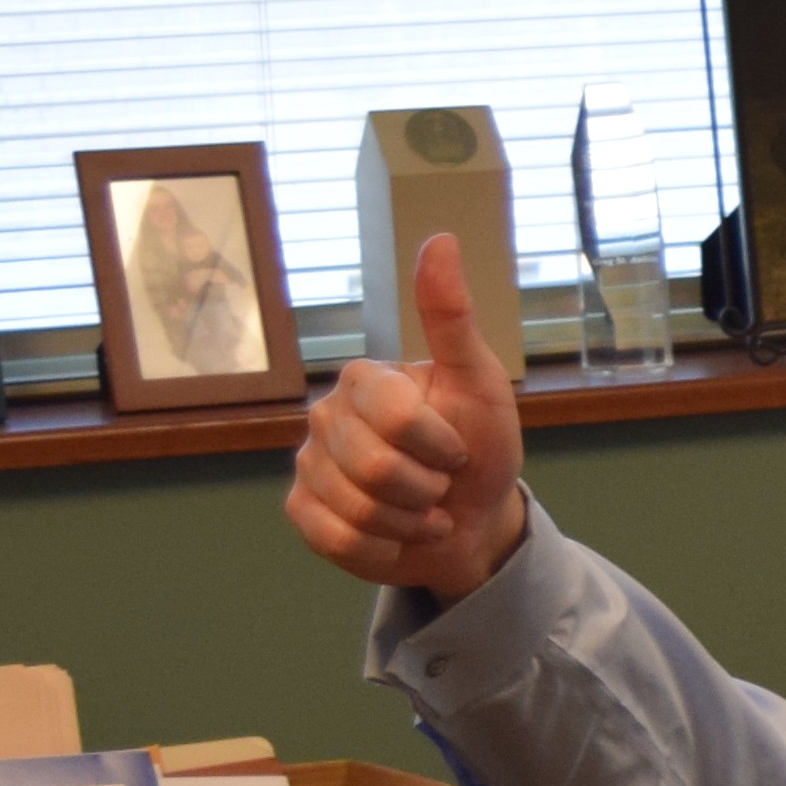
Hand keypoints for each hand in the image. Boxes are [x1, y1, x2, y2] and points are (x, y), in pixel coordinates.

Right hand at [284, 231, 528, 597]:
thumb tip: (440, 238)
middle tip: (440, 484)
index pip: (395, 417)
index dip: (440, 445)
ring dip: (410, 522)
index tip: (458, 448)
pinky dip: (381, 547)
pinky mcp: (303, 511)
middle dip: (428, 488)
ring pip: (357, 508)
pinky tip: (397, 535)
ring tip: (424, 510)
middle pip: (375, 467)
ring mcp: (309, 464)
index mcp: (366, 380)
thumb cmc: (479, 448)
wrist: (473, 522)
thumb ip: (453, 318)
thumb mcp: (481, 383)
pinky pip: (335, 537)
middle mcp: (327, 415)